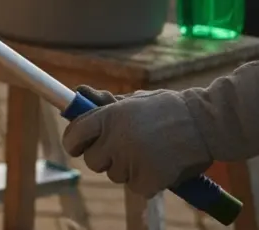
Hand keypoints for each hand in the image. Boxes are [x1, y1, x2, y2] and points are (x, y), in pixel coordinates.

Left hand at [62, 85, 212, 197]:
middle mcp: (116, 138)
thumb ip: (105, 103)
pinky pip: (136, 188)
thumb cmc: (167, 108)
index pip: (74, 134)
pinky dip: (146, 182)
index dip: (74, 142)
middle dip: (104, 158)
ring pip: (115, 175)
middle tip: (122, 150)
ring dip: (128, 169)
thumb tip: (78, 91)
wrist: (205, 122)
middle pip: (92, 161)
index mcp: (109, 116)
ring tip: (149, 153)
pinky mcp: (149, 179)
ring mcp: (132, 160)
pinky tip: (159, 167)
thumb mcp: (134, 100)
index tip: (79, 145)